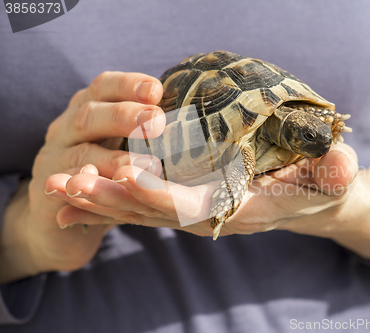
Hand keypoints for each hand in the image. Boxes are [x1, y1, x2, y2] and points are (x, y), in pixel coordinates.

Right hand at [0, 71, 165, 282]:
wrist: (57, 206)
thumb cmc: (102, 164)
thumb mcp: (119, 137)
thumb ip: (146, 123)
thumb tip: (193, 110)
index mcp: (88, 107)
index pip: (105, 87)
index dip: (129, 86)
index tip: (157, 89)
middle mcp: (68, 127)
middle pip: (91, 114)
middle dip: (124, 116)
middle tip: (157, 122)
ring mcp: (54, 158)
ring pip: (82, 153)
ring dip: (114, 159)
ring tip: (149, 165)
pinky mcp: (48, 190)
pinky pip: (66, 187)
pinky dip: (86, 186)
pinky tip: (108, 187)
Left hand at [42, 142, 357, 237]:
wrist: (313, 199)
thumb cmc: (322, 185)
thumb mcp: (335, 177)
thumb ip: (336, 173)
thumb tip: (343, 167)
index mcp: (239, 209)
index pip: (191, 206)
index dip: (157, 193)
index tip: (121, 174)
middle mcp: (211, 214)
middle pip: (152, 210)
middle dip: (108, 199)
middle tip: (63, 182)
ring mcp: (197, 208)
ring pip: (142, 207)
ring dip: (99, 198)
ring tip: (57, 185)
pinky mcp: (190, 198)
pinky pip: (145, 200)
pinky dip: (111, 197)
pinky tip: (80, 190)